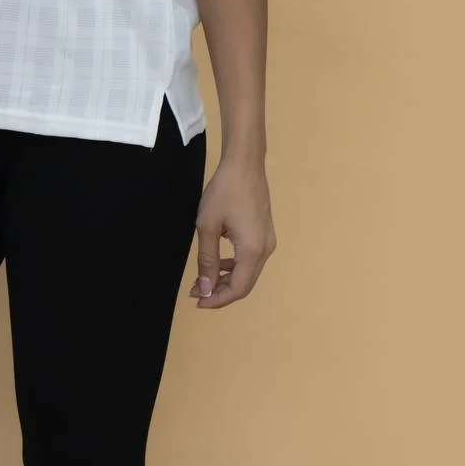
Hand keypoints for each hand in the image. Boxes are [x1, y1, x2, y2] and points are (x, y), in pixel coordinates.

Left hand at [188, 155, 275, 308]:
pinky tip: (217, 261)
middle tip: (196, 291)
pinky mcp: (265, 233)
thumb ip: (207, 260)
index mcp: (252, 251)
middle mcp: (265, 250)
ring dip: (226, 279)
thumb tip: (205, 289)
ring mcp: (268, 241)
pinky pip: (250, 259)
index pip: (237, 289)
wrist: (244, 164)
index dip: (217, 299)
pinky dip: (234, 266)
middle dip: (220, 291)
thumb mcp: (207, 226)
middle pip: (245, 284)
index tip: (197, 301)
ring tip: (202, 279)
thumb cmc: (224, 192)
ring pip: (248, 272)